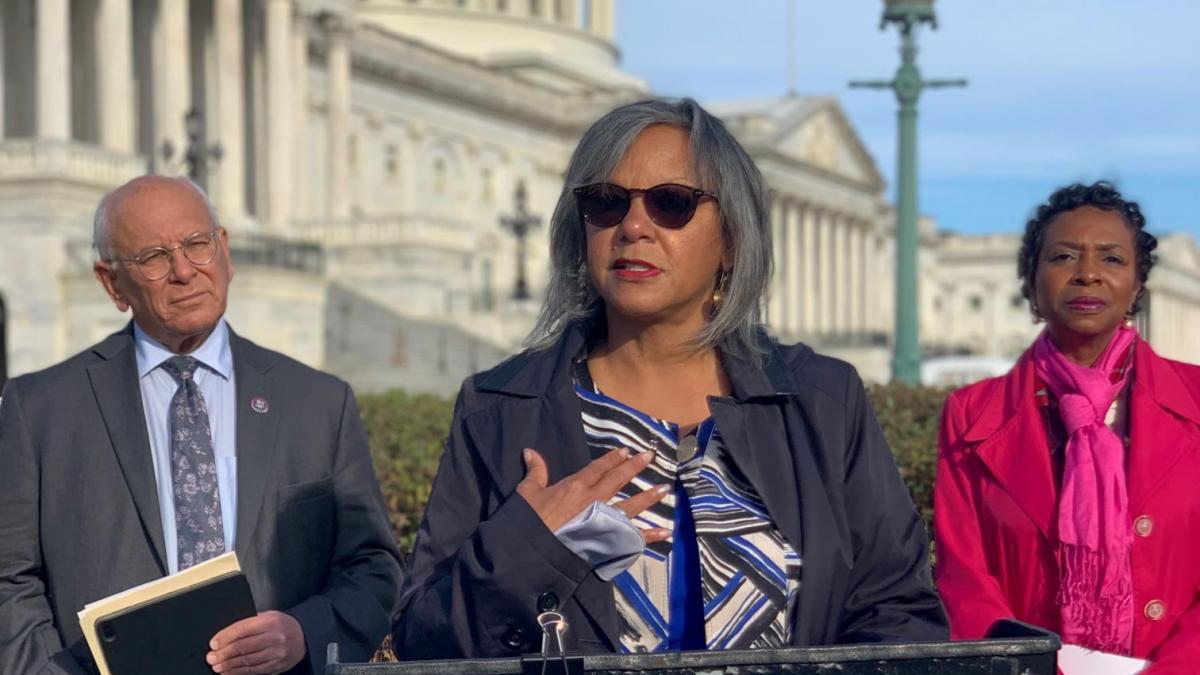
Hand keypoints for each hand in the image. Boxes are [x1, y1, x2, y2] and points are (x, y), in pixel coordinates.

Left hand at [206, 610, 305, 673]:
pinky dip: (238, 672)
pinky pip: (254, 670)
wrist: (304, 637)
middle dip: (224, 654)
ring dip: (228, 665)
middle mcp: (274, 637)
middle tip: (211, 657)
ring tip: (216, 666)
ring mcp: (276, 653)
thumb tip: (224, 636)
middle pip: (243, 647)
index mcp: (270, 621)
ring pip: (247, 661)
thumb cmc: (282, 625)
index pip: (242, 629)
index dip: (225, 637)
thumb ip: (250, 624)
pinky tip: (228, 672)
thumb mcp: (269, 616)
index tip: (213, 644)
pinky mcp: (276, 666)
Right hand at [517, 447, 671, 543]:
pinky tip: (665, 531)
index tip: (626, 451)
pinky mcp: (609, 540)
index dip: (612, 459)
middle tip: (650, 456)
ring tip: (665, 488)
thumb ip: (535, 471)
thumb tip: (530, 451)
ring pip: (632, 504)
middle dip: (634, 467)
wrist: (534, 551)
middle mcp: (594, 499)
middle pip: (618, 479)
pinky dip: (650, 535)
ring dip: (649, 497)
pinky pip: (633, 537)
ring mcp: (604, 520)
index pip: (598, 468)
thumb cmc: (530, 522)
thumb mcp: (528, 492)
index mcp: (576, 485)